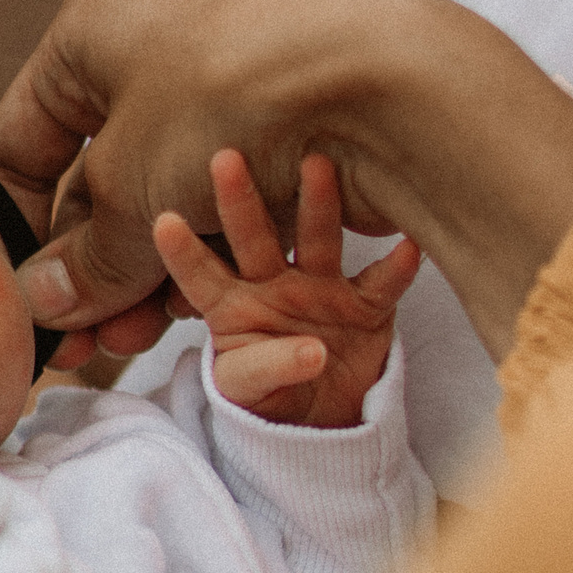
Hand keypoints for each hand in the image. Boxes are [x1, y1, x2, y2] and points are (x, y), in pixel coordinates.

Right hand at [0, 0, 572, 362]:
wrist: (382, 83)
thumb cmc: (228, 104)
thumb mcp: (134, 190)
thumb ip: (88, 258)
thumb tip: (43, 302)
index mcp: (93, 40)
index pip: (23, 143)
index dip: (13, 228)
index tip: (18, 300)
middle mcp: (152, 61)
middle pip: (97, 185)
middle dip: (91, 271)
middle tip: (86, 345)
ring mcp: (222, 101)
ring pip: (164, 206)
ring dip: (144, 281)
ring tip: (136, 342)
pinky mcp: (280, 140)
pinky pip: (221, 209)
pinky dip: (204, 261)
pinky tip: (194, 316)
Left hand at [153, 151, 419, 425]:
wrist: (321, 413)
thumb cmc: (269, 395)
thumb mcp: (250, 391)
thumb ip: (269, 369)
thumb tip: (314, 353)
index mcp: (232, 305)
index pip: (201, 278)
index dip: (183, 255)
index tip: (163, 223)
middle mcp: (275, 283)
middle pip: (255, 240)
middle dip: (242, 201)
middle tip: (225, 159)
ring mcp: (322, 288)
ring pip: (318, 241)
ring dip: (318, 205)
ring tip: (317, 166)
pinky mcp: (367, 305)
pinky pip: (382, 283)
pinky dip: (397, 267)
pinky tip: (409, 244)